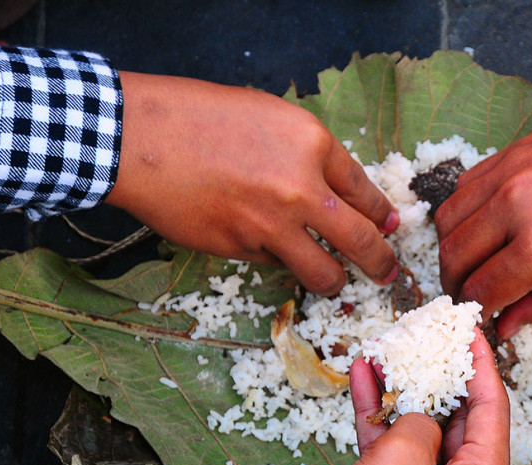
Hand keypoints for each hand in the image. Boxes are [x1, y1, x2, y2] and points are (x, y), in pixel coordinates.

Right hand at [106, 71, 399, 296]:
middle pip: (363, 240)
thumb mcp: (270, 117)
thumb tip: (339, 193)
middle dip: (381, 263)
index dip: (383, 215)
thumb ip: (309, 153)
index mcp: (313, 144)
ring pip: (326, 272)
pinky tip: (270, 249)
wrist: (140, 138)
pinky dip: (280, 262)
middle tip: (387, 272)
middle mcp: (302, 188)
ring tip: (337, 281)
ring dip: (336, 281)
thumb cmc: (200, 117)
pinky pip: (277, 265)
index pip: (366, 192)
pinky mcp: (243, 249)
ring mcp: (273, 224)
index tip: (390, 227)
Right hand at [193, 328, 509, 464]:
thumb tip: (420, 417)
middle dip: (438, 374)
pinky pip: (392, 454)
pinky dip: (378, 419)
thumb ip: (420, 420)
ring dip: (401, 392)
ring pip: (420, 433)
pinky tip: (361, 380)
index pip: (494, 409)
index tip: (471, 329)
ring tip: (385, 349)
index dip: (482, 363)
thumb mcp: (404, 456)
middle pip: (459, 420)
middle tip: (424, 336)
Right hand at [435, 66, 531, 337]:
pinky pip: (464, 185)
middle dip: (454, 285)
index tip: (482, 320)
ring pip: (448, 218)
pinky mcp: (511, 151)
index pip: (483, 290)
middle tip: (468, 298)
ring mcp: (507, 173)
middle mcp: (511, 208)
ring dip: (451, 248)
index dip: (478, 312)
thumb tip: (508, 326)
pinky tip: (482, 224)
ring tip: (469, 264)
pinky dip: (462, 210)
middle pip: (453, 256)